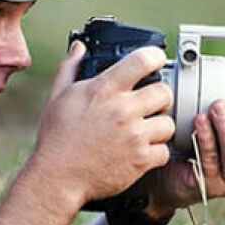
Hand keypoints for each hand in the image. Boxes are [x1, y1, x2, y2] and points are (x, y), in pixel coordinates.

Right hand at [29, 42, 176, 206]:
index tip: (155, 59)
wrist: (58, 176)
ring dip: (159, 125)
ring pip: (168, 123)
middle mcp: (123, 110)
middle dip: (159, 95)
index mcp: (104, 90)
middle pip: (164, 92)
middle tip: (150, 102)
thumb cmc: (57, 137)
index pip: (142, 60)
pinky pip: (164, 150)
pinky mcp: (140, 160)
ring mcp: (134, 136)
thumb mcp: (58, 96)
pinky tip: (141, 149)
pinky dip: (156, 151)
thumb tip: (79, 48)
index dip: (154, 56)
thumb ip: (70, 67)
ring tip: (146, 129)